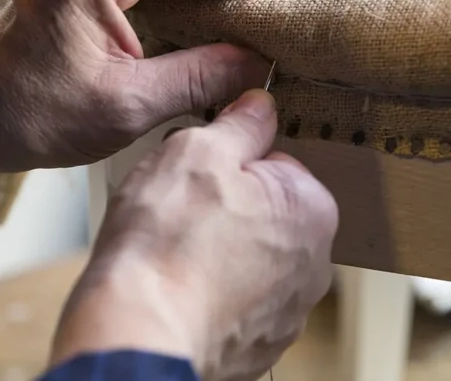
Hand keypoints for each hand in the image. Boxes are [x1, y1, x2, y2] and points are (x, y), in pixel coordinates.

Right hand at [50, 89, 338, 380]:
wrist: (137, 331)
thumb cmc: (166, 241)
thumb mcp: (198, 150)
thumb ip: (241, 123)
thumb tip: (261, 104)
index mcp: (311, 209)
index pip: (275, 162)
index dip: (229, 162)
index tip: (197, 173)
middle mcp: (314, 264)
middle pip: (265, 211)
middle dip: (227, 207)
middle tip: (180, 212)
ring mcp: (288, 311)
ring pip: (249, 258)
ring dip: (219, 251)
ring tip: (174, 253)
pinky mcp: (258, 345)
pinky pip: (235, 302)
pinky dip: (210, 293)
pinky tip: (178, 288)